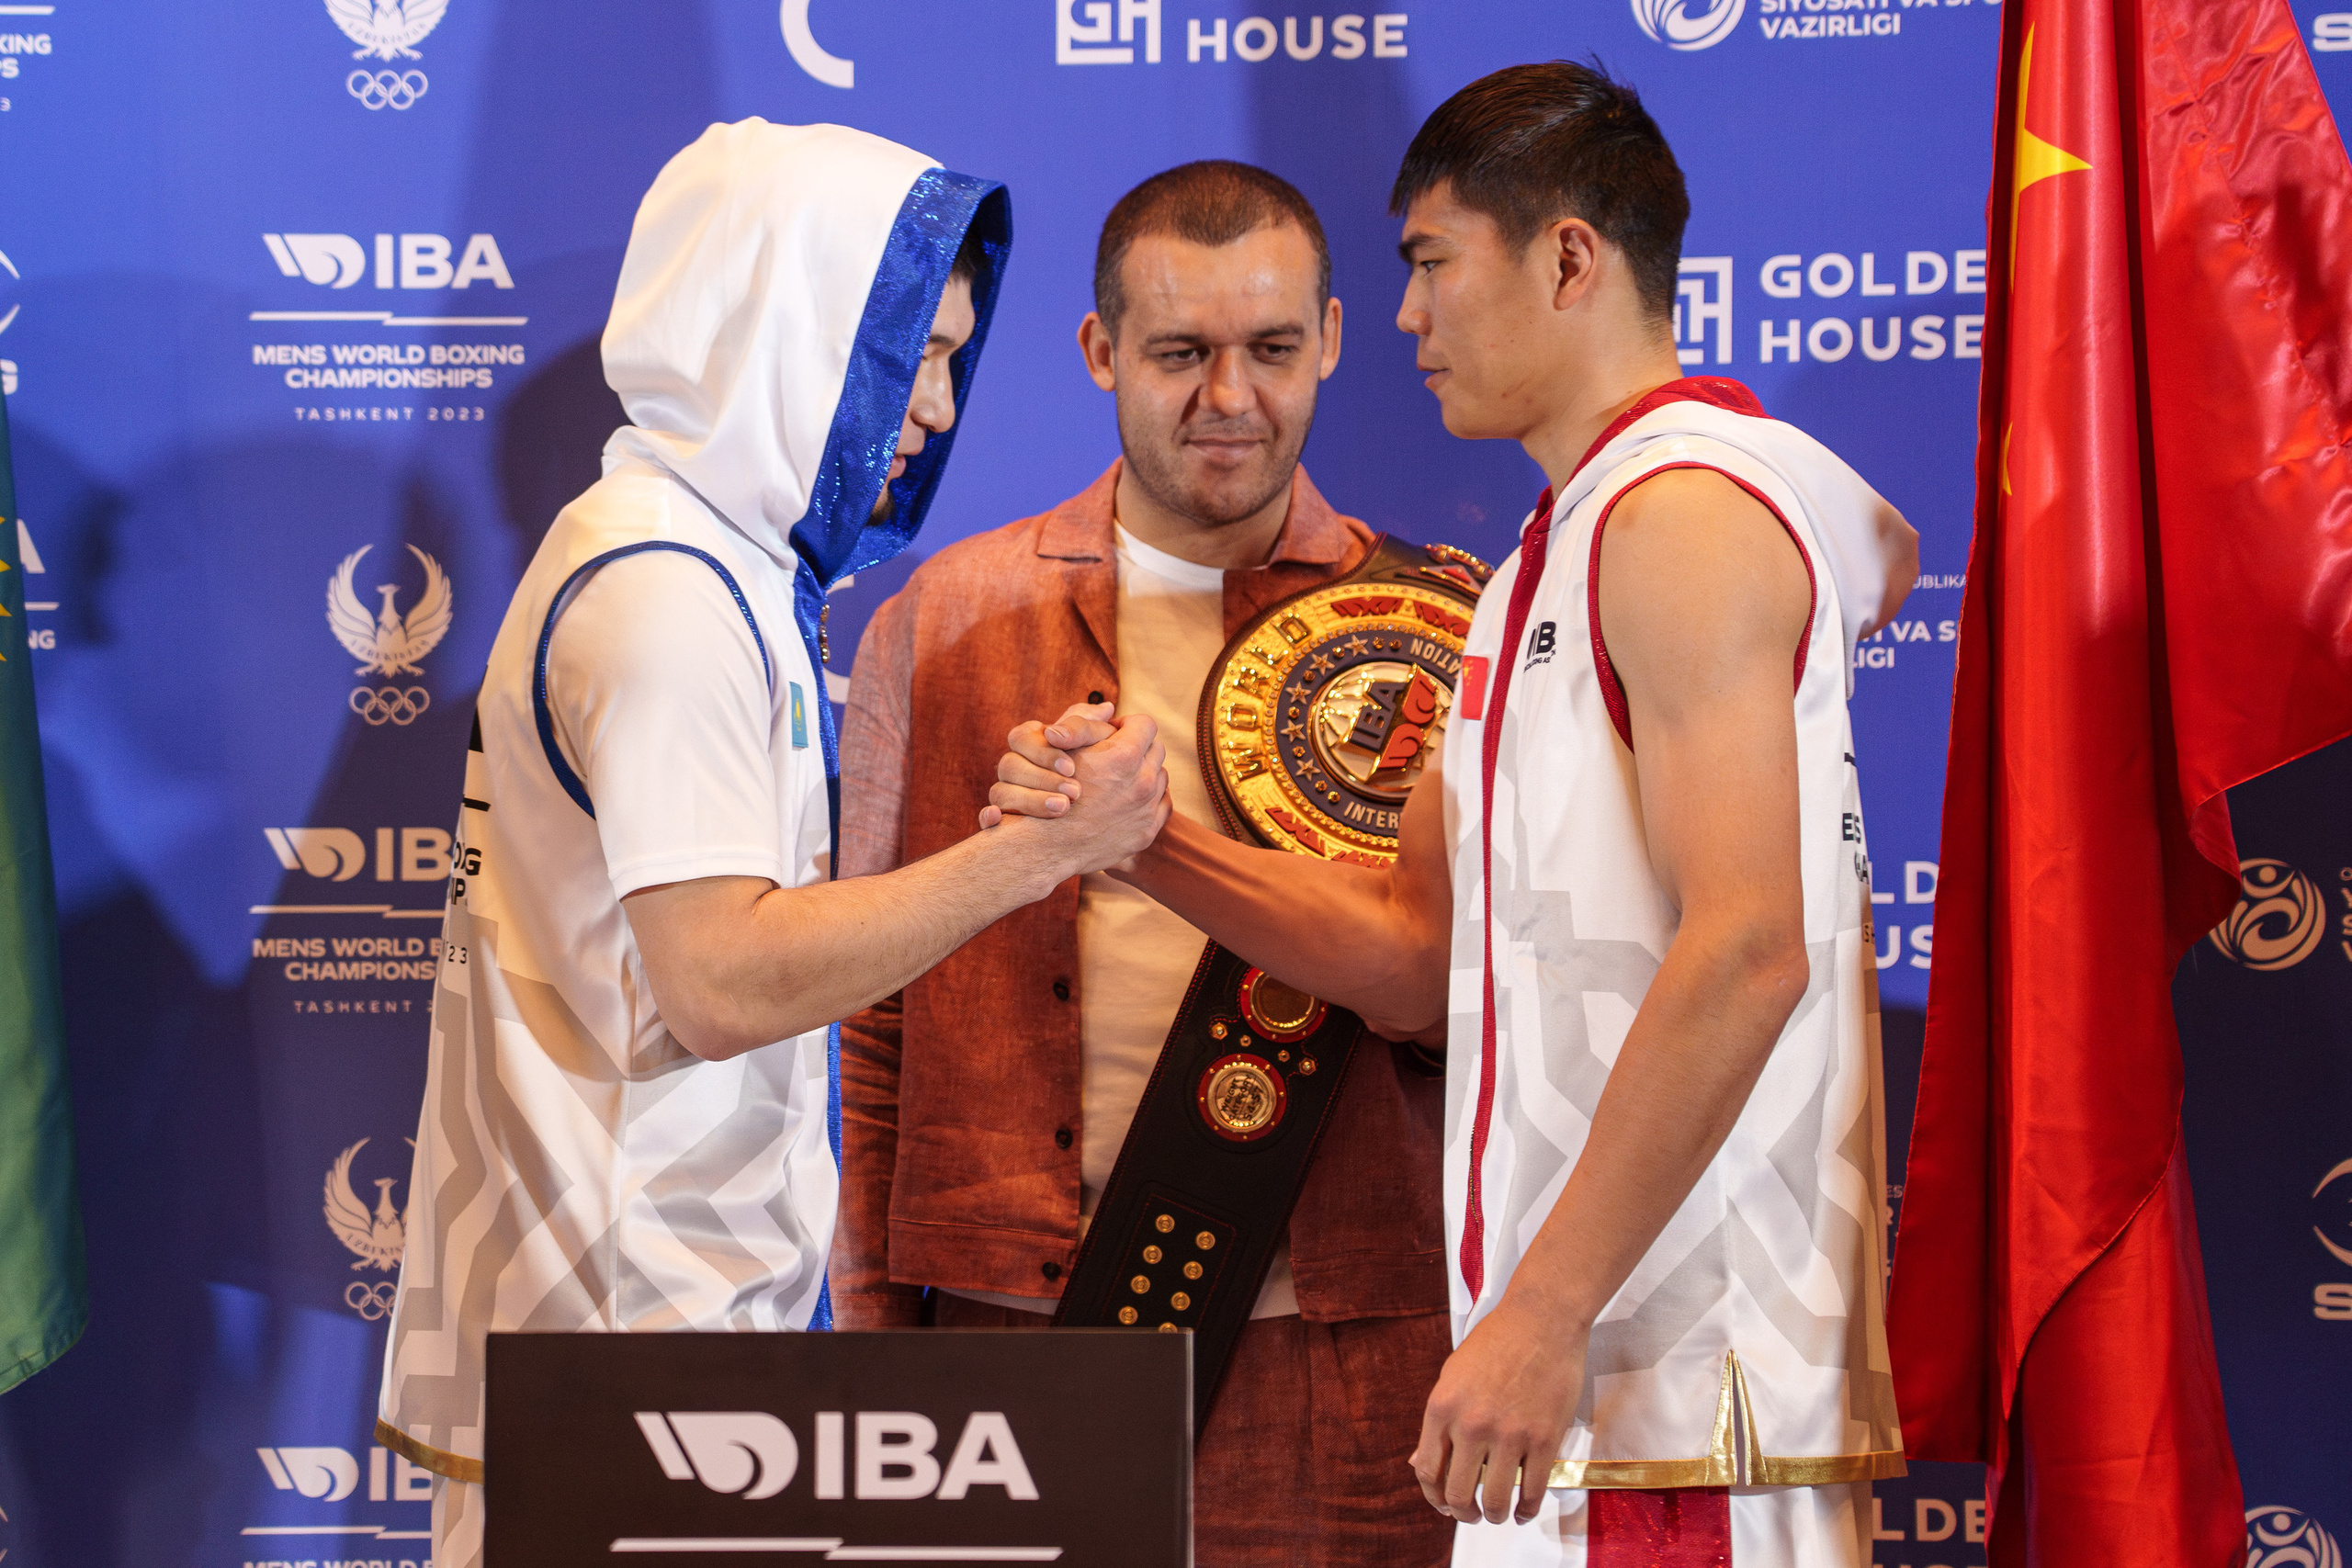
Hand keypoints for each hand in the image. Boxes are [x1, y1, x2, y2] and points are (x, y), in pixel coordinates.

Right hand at [978, 701, 1120, 827]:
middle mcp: (1014, 765)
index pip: (1021, 738)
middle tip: (1074, 791)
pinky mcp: (1006, 820)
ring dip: (1029, 801)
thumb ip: (1089, 727)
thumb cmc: (1098, 763)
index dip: (1043, 752)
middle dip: (1042, 779)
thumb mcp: (1098, 742)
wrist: (1102, 803)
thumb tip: (1095, 715)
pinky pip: (987, 819)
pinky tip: (999, 820)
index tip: (1071, 767)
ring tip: (1062, 808)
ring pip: (1001, 793)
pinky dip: (988, 819)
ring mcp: (1007, 791)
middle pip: (1009, 766)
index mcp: (1030, 740)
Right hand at [1000, 707, 1167, 878]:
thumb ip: (1086, 723)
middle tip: (1117, 753)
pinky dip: (1149, 799)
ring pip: (1161, 777)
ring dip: (1145, 773)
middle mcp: (1143, 782)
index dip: (1127, 725)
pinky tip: (1129, 799)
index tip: (1114, 732)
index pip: (1145, 724)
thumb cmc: (1048, 792)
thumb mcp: (1062, 748)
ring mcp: (1147, 809)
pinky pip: (1162, 805)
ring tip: (1121, 778)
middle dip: (1138, 747)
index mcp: (1124, 755)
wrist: (1047, 846)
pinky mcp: (1147, 832)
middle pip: (1156, 749)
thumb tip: (1109, 708)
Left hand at [1409, 1299, 1585, 1525]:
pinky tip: (1525, 1510)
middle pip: (1457, 1493)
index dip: (1433, 1497)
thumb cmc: (1496, 1342)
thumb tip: (1423, 1463)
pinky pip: (1532, 1489)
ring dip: (1493, 1516)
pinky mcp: (1545, 1438)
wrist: (1541, 1319)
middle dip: (1462, 1513)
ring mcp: (1509, 1434)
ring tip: (1496, 1515)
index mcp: (1442, 1408)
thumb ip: (1439, 1422)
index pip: (1428, 1471)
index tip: (1443, 1505)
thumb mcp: (1452, 1376)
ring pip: (1494, 1499)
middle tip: (1470, 1515)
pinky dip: (1528, 1508)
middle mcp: (1471, 1425)